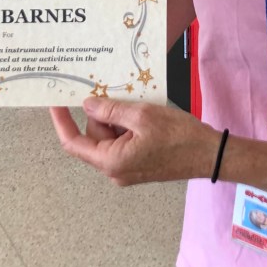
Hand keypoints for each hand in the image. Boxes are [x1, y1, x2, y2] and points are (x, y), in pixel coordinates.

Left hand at [49, 98, 217, 185]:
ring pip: (109, 138)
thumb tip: (87, 105)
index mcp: (111, 161)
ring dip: (118, 119)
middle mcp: (114, 171)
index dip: (61, 121)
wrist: (210, 155)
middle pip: (93, 137)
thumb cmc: (179, 136)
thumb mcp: (142, 116)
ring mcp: (127, 170)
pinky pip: (122, 142)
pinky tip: (143, 115)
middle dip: (102, 115)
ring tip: (140, 107)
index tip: (55, 102)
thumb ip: (110, 110)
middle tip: (119, 95)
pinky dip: (127, 126)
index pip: (73, 143)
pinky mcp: (138, 165)